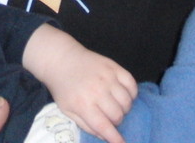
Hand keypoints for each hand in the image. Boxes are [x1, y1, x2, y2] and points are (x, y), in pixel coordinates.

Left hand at [23, 26, 137, 142]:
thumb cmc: (63, 88)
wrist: (62, 59)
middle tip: (109, 116)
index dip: (115, 138)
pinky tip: (124, 94)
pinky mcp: (114, 66)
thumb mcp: (68, 111)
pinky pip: (132, 84)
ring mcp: (107, 77)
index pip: (104, 126)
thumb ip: (86, 126)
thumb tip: (105, 137)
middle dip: (116, 121)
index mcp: (83, 104)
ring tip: (116, 105)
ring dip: (124, 108)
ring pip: (127, 101)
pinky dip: (131, 93)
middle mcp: (97, 91)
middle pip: (118, 115)